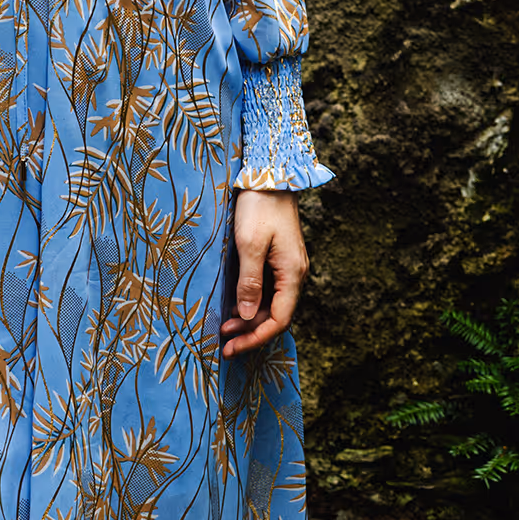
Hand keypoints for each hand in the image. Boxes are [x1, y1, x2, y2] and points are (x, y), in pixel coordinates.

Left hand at [221, 189, 308, 357]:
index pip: (280, 320)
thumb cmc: (259, 206)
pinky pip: (269, 290)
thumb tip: (248, 317)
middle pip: (276, 315)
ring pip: (272, 304)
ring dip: (250, 318)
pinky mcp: (279, 258)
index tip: (232, 346)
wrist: (270, 172)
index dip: (256, 337)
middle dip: (251, 332)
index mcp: (292, 273)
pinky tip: (235, 305)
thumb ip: (249, 282)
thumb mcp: (249, 244)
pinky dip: (252, 302)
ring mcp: (288, 266)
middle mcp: (294, 274)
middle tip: (223, 342)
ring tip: (225, 327)